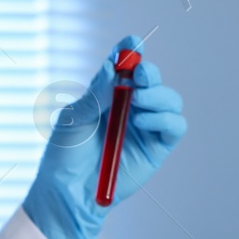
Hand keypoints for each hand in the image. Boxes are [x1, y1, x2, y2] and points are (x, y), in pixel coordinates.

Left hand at [21, 34, 187, 238]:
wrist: (68, 195)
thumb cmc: (64, 157)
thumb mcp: (74, 120)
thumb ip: (96, 94)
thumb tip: (115, 67)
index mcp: (106, 94)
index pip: (124, 65)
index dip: (130, 51)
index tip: (132, 43)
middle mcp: (129, 107)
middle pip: (151, 79)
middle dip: (148, 73)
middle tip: (138, 75)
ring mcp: (145, 127)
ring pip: (169, 100)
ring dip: (158, 96)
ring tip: (136, 103)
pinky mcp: (157, 148)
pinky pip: (174, 126)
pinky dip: (165, 117)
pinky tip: (143, 120)